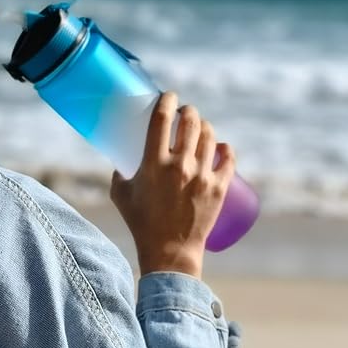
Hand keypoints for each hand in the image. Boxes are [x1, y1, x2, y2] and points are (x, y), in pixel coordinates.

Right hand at [109, 92, 236, 277]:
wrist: (169, 251)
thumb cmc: (141, 223)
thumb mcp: (121, 195)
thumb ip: (119, 173)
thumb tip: (122, 159)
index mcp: (154, 163)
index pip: (162, 119)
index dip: (167, 101)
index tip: (169, 96)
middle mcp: (180, 165)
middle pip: (190, 121)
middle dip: (188, 110)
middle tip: (185, 112)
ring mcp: (202, 176)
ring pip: (209, 135)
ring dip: (204, 126)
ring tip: (200, 128)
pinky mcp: (219, 188)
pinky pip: (228, 158)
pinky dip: (225, 148)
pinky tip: (221, 146)